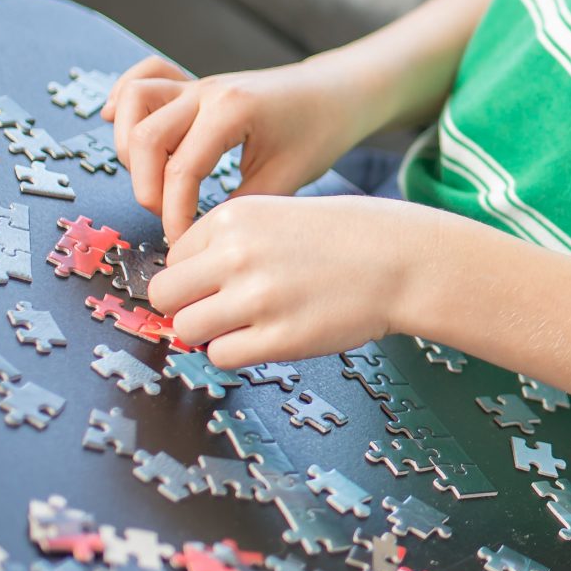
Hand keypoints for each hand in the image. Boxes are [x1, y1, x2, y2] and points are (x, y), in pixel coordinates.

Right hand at [102, 53, 376, 243]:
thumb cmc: (320, 130)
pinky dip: (125, 101)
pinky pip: (143, 76)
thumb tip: (203, 242)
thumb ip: (243, 207)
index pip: (182, 169)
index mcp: (232, 111)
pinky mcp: (193, 84)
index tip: (182, 243)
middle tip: (168, 218)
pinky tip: (121, 126)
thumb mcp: (288, 177)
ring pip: (133, 101)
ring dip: (130, 145)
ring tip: (153, 179)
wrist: (338, 92)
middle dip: (148, 188)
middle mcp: (207, 91)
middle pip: (144, 136)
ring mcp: (197, 83)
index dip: (174, 214)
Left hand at [149, 193, 440, 367]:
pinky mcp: (278, 338)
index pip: (173, 257)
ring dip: (209, 332)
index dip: (194, 275)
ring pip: (186, 329)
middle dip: (187, 305)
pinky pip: (221, 356)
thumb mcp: (277, 215)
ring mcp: (257, 299)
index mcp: (234, 218)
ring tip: (246, 324)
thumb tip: (181, 287)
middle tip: (220, 309)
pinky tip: (267, 336)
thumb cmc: (347, 239)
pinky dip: (236, 352)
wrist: (403, 260)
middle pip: (166, 295)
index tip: (220, 281)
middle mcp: (237, 255)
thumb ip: (228, 243)